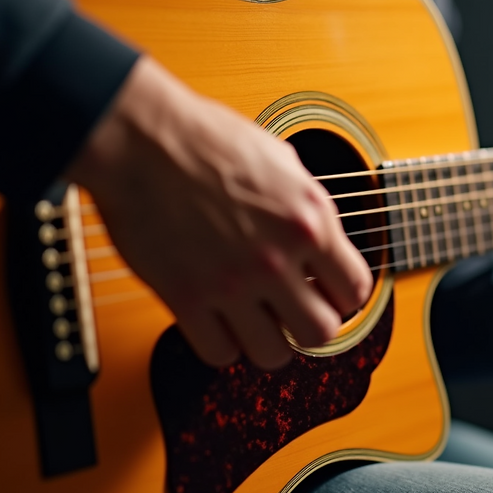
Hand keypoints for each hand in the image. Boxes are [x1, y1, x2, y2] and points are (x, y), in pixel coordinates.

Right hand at [66, 56, 371, 368]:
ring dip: (268, 341)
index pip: (354, 290)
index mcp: (307, 219)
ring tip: (255, 320)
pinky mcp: (186, 298)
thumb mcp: (281, 161)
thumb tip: (322, 242)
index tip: (327, 294)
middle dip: (309, 325)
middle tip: (292, 311)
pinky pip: (220, 353)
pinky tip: (218, 320)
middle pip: (321, 333)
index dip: (342, 297)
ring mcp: (231, 282)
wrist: (139, 137)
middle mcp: (275, 256)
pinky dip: (222, 344)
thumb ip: (306, 208)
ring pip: (274, 354)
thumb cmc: (205, 138)